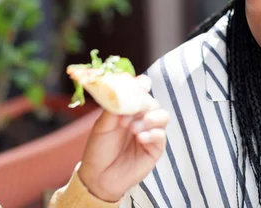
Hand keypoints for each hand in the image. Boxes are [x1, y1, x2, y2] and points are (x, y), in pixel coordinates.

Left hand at [78, 75, 169, 201]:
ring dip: (150, 119)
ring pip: (163, 116)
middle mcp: (142, 119)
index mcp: (129, 110)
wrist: (98, 177)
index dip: (143, 86)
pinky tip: (140, 138)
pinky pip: (161, 135)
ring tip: (133, 129)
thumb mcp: (103, 125)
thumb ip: (114, 108)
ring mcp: (150, 133)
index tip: (142, 84)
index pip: (141, 92)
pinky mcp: (156, 148)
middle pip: (153, 103)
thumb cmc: (99, 149)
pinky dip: (152, 134)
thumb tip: (124, 93)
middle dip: (143, 106)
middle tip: (127, 117)